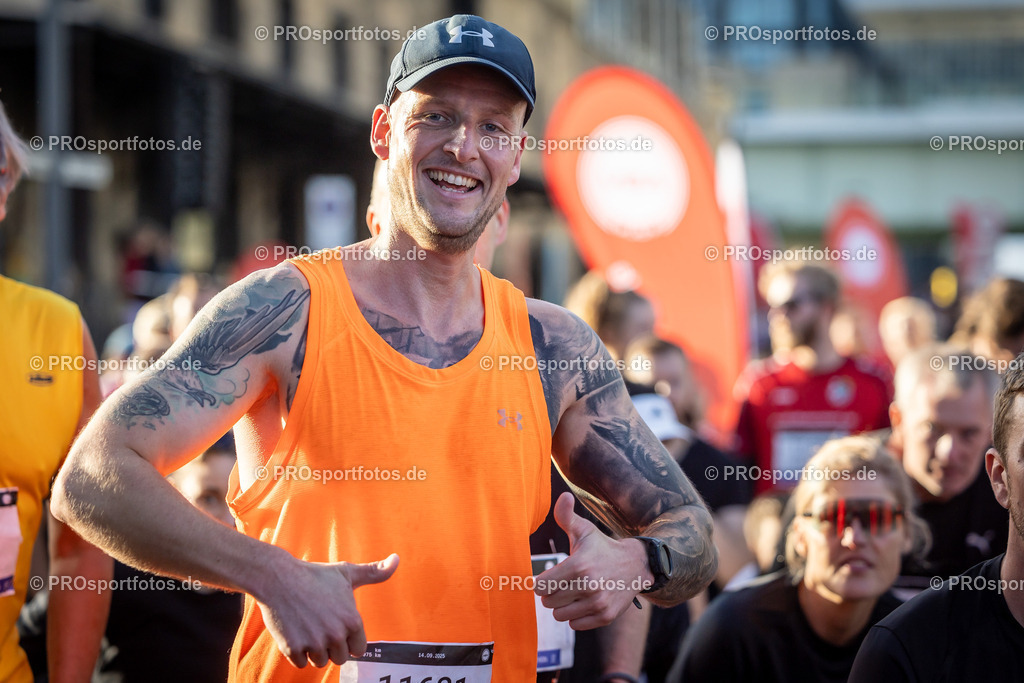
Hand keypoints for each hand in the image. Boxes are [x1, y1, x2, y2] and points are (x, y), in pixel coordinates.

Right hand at [257, 553, 398, 667]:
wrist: (279, 578)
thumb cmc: (315, 575)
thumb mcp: (347, 572)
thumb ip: (375, 572)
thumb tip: (396, 559)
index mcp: (352, 621)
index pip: (359, 650)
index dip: (348, 640)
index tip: (337, 627)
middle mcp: (335, 635)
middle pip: (340, 658)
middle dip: (331, 646)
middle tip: (320, 624)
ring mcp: (314, 643)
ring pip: (320, 661)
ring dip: (314, 650)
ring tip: (307, 625)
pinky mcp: (293, 648)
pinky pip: (300, 663)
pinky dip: (296, 651)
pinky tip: (295, 630)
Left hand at [535, 493, 651, 629]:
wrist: (635, 565)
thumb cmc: (602, 547)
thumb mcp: (584, 530)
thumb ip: (566, 515)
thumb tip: (563, 496)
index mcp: (578, 566)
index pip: (540, 587)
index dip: (541, 581)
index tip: (549, 576)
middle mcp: (588, 586)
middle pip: (548, 602)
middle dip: (552, 593)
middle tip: (565, 582)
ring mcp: (598, 603)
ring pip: (560, 615)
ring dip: (563, 605)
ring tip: (575, 591)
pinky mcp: (605, 616)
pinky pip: (574, 625)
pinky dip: (576, 616)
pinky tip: (585, 601)